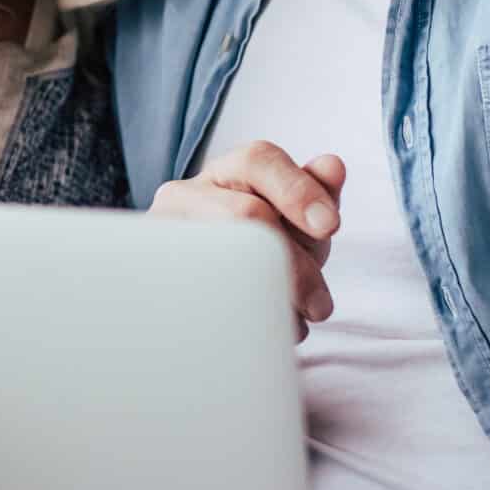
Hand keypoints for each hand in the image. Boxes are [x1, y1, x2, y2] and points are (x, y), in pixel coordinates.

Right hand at [148, 141, 344, 340]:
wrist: (204, 291)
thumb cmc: (260, 244)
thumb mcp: (293, 219)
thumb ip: (314, 191)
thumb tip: (333, 166)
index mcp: (226, 172)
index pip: (258, 160)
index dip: (298, 189)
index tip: (330, 226)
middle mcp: (185, 195)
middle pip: (245, 214)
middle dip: (295, 264)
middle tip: (320, 305)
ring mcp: (164, 235)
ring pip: (222, 261)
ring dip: (271, 298)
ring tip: (296, 323)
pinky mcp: (156, 277)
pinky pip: (202, 298)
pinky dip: (245, 320)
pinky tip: (264, 329)